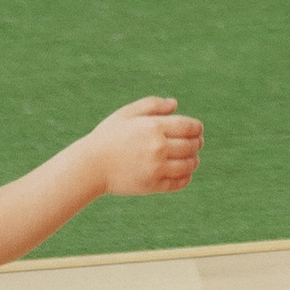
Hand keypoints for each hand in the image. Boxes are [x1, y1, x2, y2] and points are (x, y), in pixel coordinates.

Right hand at [86, 98, 203, 196]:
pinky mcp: (152, 185)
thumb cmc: (109, 136)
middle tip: (196, 143)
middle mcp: (158, 148)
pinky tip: (184, 173)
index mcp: (154, 127)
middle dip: (197, 143)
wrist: (91, 165)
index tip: (197, 130)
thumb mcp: (128, 113)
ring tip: (192, 158)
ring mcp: (156, 168)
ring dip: (194, 161)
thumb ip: (153, 105)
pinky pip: (179, 183)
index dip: (197, 129)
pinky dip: (186, 178)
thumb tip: (175, 104)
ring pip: (188, 165)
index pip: (189, 127)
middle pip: (191, 146)